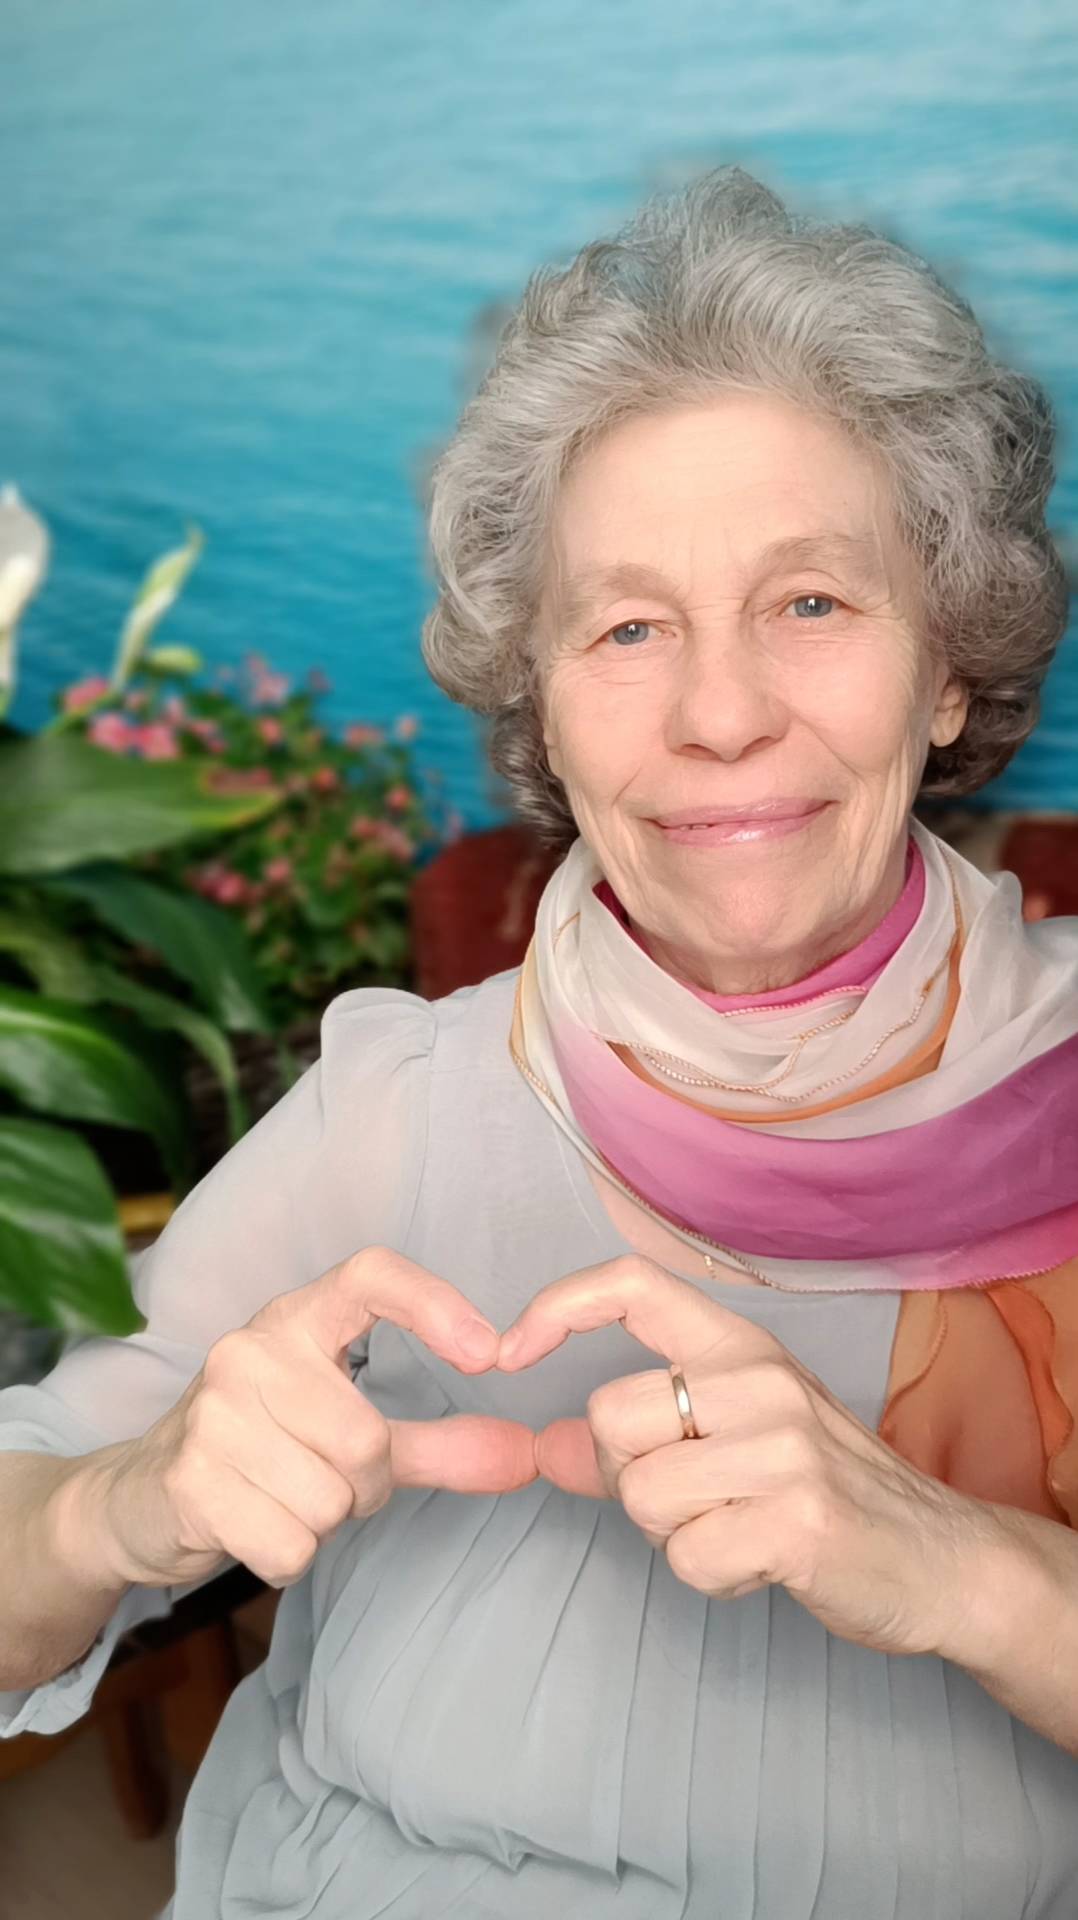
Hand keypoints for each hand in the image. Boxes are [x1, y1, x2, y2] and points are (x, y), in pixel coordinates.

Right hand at [92, 1246, 537, 1591]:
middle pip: (367, 1439)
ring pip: (332, 1499)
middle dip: (365, 1484)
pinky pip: (291, 1544)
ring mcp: (214, 1412)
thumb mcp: (348, 1433)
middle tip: (324, 1478)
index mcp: (296, 1319)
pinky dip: (288, 1556)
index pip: (370, 1275)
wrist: (138, 1496)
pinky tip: (254, 1526)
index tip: (490, 1352)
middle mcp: (251, 1349)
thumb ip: (439, 1443)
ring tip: (282, 1497)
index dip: (434, 1304)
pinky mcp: (192, 1478)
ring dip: (323, 1522)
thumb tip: (527, 1456)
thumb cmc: (263, 1452)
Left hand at [498, 1254, 1005, 1660]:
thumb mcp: (734, 1442)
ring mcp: (784, 1446)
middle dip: (630, 1476)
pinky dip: (713, 1574)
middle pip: (611, 1417)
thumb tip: (544, 1445)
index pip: (631, 1284)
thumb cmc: (827, 1492)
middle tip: (697, 1498)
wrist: (941, 1559)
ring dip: (674, 1534)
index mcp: (740, 1346)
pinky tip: (762, 1561)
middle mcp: (760, 1380)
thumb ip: (634, 1442)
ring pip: (642, 1494)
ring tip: (738, 1527)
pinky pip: (688, 1556)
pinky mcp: (799, 1518)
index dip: (556, 1307)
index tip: (507, 1352)